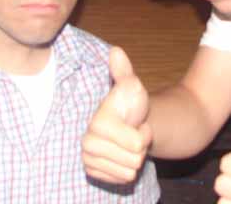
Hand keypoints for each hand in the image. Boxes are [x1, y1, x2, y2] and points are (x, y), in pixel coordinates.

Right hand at [82, 46, 151, 183]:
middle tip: (132, 133)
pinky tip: (121, 155)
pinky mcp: (94, 174)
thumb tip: (116, 50)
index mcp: (96, 124)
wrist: (127, 124)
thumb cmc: (131, 104)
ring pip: (129, 172)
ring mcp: (89, 160)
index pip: (135, 144)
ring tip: (127, 143)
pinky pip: (122, 180)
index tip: (135, 122)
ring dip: (134, 158)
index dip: (143, 134)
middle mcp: (88, 144)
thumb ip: (123, 71)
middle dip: (139, 147)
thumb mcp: (131, 86)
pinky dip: (126, 169)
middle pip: (133, 160)